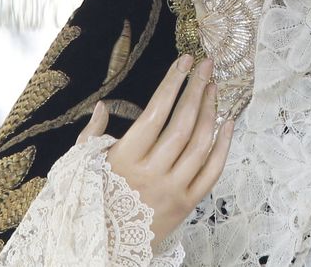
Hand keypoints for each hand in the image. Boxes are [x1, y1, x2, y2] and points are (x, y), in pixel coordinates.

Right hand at [75, 55, 234, 245]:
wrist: (105, 249)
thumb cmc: (93, 203)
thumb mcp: (82, 169)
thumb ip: (92, 136)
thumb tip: (101, 105)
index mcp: (125, 159)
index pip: (155, 113)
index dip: (172, 84)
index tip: (184, 61)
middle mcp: (151, 174)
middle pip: (182, 124)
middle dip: (196, 89)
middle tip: (206, 65)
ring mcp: (172, 190)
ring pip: (200, 145)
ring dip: (210, 112)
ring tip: (213, 88)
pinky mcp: (186, 205)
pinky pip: (212, 171)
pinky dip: (223, 146)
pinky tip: (227, 123)